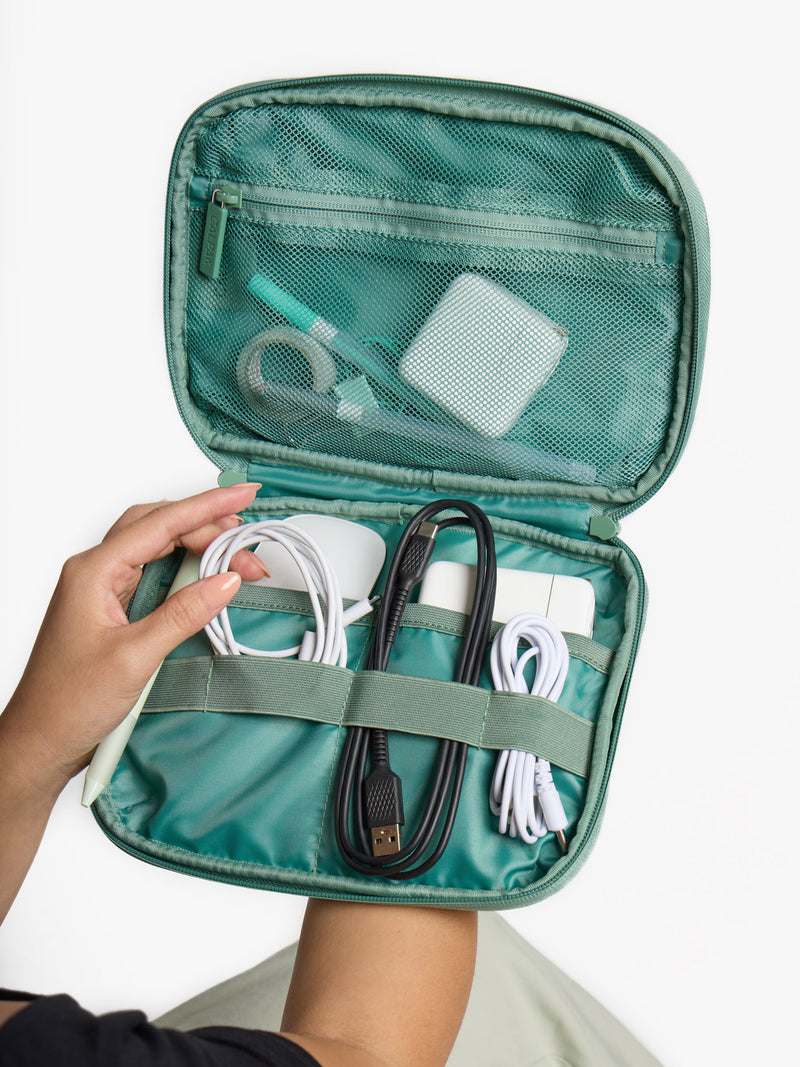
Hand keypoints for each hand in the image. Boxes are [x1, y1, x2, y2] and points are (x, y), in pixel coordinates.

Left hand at [0, 483, 264, 797]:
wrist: (41, 741)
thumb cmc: (70, 702)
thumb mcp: (136, 657)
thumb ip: (184, 613)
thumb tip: (226, 579)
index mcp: (93, 571)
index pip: (160, 523)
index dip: (207, 505)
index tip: (244, 493)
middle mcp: (96, 571)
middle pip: (160, 526)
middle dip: (208, 528)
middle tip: (250, 547)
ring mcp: (103, 588)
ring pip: (158, 546)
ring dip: (199, 548)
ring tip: (240, 562)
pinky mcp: (113, 607)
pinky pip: (154, 572)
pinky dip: (186, 569)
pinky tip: (208, 578)